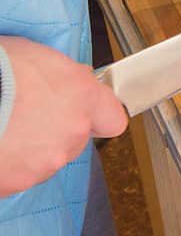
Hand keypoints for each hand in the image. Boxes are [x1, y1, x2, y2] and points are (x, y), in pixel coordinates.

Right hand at [0, 37, 127, 197]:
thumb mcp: (34, 54)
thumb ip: (64, 74)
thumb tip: (72, 80)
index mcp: (82, 96)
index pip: (114, 119)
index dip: (99, 116)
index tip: (85, 111)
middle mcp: (73, 131)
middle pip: (77, 139)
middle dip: (57, 129)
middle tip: (26, 114)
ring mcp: (47, 160)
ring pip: (48, 158)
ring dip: (32, 147)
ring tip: (4, 127)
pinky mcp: (19, 181)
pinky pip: (20, 173)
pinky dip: (9, 163)